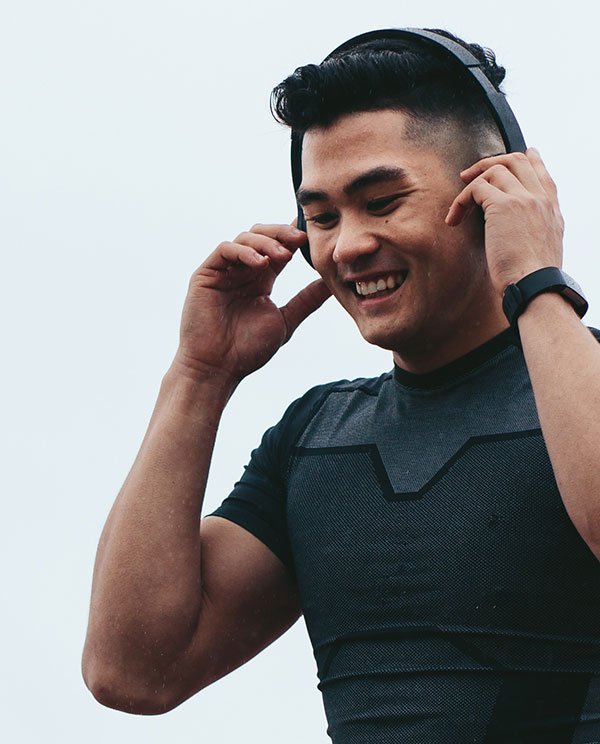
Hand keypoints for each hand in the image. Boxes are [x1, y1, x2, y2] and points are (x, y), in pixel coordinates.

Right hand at [172, 223, 330, 383]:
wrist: (217, 368)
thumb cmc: (247, 350)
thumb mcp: (285, 321)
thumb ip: (306, 300)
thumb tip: (330, 283)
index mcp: (261, 280)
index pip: (279, 248)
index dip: (294, 237)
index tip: (312, 235)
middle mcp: (242, 271)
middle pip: (262, 235)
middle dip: (282, 233)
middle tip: (300, 239)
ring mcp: (223, 271)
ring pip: (245, 238)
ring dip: (267, 242)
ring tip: (283, 256)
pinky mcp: (205, 274)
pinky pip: (225, 250)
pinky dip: (244, 251)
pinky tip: (260, 263)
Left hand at [445, 148, 563, 292]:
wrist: (534, 287)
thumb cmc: (532, 279)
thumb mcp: (543, 250)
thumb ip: (535, 230)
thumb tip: (519, 230)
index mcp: (552, 209)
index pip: (541, 172)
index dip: (527, 159)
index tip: (518, 155)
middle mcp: (541, 199)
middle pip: (516, 160)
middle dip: (489, 163)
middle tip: (468, 176)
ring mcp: (524, 198)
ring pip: (494, 170)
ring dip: (470, 185)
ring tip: (457, 209)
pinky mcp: (503, 205)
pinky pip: (476, 188)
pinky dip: (461, 200)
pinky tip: (454, 220)